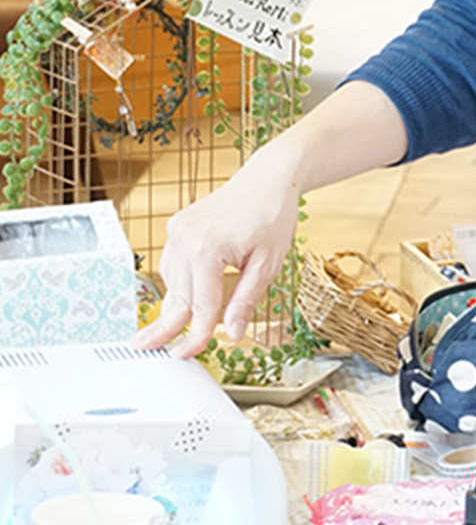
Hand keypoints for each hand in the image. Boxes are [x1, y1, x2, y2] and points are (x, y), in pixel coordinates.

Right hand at [134, 155, 299, 357]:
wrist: (269, 177)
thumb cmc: (273, 215)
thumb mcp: (268, 263)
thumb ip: (246, 299)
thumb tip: (233, 333)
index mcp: (208, 250)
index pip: (202, 305)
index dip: (197, 335)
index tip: (188, 354)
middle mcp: (186, 239)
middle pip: (179, 296)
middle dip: (166, 327)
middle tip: (145, 350)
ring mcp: (178, 230)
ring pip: (173, 281)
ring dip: (179, 302)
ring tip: (170, 328)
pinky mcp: (178, 225)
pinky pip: (173, 263)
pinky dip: (180, 280)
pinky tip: (189, 291)